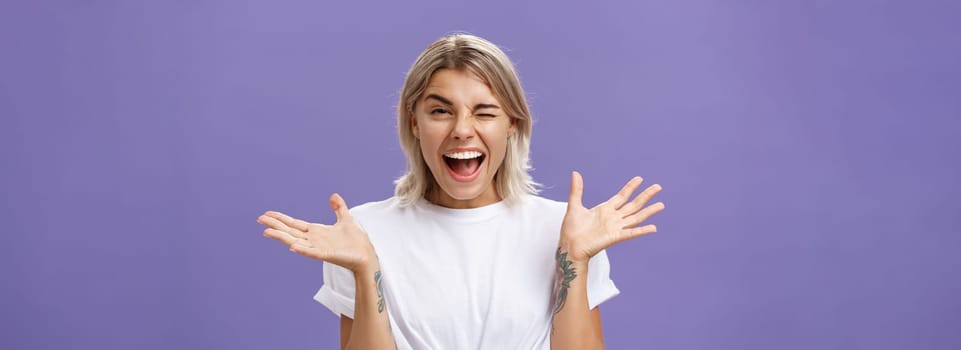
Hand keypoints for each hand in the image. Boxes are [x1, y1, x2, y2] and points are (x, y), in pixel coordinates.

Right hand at [258, 193, 376, 272]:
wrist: (367, 254)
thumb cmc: (356, 240)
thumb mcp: (346, 219)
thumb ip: (338, 208)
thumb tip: (333, 196)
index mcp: (316, 232)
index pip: (294, 224)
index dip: (281, 219)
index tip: (267, 214)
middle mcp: (314, 240)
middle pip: (290, 231)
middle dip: (275, 225)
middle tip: (260, 219)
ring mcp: (318, 248)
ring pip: (295, 241)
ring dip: (282, 237)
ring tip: (267, 232)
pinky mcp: (326, 255)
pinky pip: (311, 252)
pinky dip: (302, 249)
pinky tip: (292, 246)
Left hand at [559, 171, 664, 262]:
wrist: (569, 246)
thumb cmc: (571, 230)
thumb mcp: (574, 206)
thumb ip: (577, 190)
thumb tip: (575, 173)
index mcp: (604, 209)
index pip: (622, 196)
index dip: (631, 187)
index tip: (640, 179)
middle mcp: (613, 218)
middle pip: (633, 205)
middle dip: (646, 196)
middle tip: (658, 187)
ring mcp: (615, 227)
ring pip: (636, 217)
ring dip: (649, 211)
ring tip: (661, 205)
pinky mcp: (615, 237)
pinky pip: (631, 233)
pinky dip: (642, 231)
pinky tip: (653, 228)